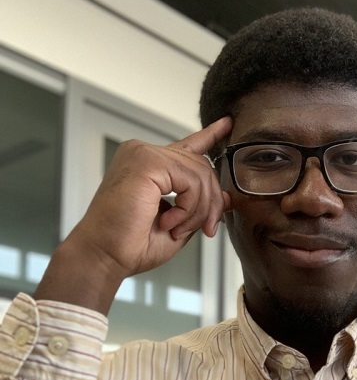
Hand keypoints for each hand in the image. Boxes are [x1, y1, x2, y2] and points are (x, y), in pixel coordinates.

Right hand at [73, 116, 232, 277]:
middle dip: (212, 203)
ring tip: (176, 230)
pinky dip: (188, 208)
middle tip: (207, 230)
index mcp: (150, 166)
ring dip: (198, 211)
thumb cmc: (131, 246)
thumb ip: (201, 207)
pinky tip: (169, 222)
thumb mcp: (179, 225)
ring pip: (200, 174)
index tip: (227, 124)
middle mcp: (145, 153)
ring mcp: (144, 153)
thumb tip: (229, 197)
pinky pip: (191, 181)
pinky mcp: (147, 161)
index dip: (210, 135)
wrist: (104, 256)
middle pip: (202, 165)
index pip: (187, 145)